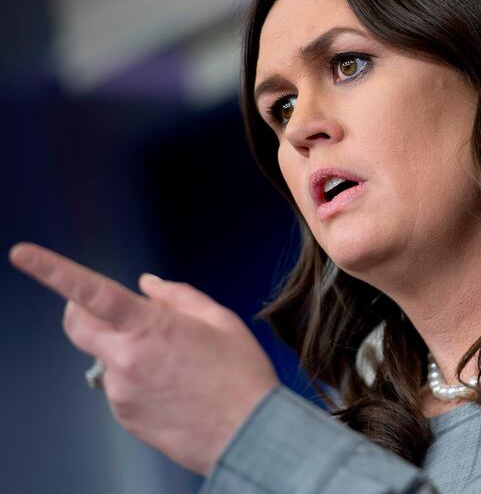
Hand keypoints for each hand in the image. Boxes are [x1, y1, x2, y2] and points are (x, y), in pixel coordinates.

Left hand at [9, 242, 277, 475]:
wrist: (249, 434)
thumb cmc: (241, 375)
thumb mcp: (221, 320)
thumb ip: (178, 296)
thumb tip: (147, 284)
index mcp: (150, 327)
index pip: (91, 292)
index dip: (53, 270)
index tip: (22, 254)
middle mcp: (126, 359)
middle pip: (77, 325)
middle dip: (84, 310)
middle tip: (115, 311)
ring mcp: (121, 391)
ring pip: (105, 357)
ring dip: (125, 351)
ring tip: (175, 367)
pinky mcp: (124, 417)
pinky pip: (119, 388)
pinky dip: (136, 380)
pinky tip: (172, 389)